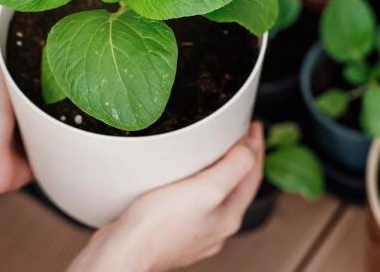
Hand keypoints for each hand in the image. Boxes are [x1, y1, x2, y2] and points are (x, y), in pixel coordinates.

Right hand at [68, 122, 264, 271]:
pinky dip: (192, 185)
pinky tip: (181, 179)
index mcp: (229, 218)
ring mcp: (193, 231)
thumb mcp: (207, 188)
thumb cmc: (158, 227)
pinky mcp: (171, 230)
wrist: (123, 252)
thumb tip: (251, 149)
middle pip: (236, 186)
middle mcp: (214, 228)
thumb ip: (234, 167)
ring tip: (212, 151)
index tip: (253, 126)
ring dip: (216, 171)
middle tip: (237, 135)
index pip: (252, 176)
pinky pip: (190, 202)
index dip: (256, 147)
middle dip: (239, 159)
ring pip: (213, 195)